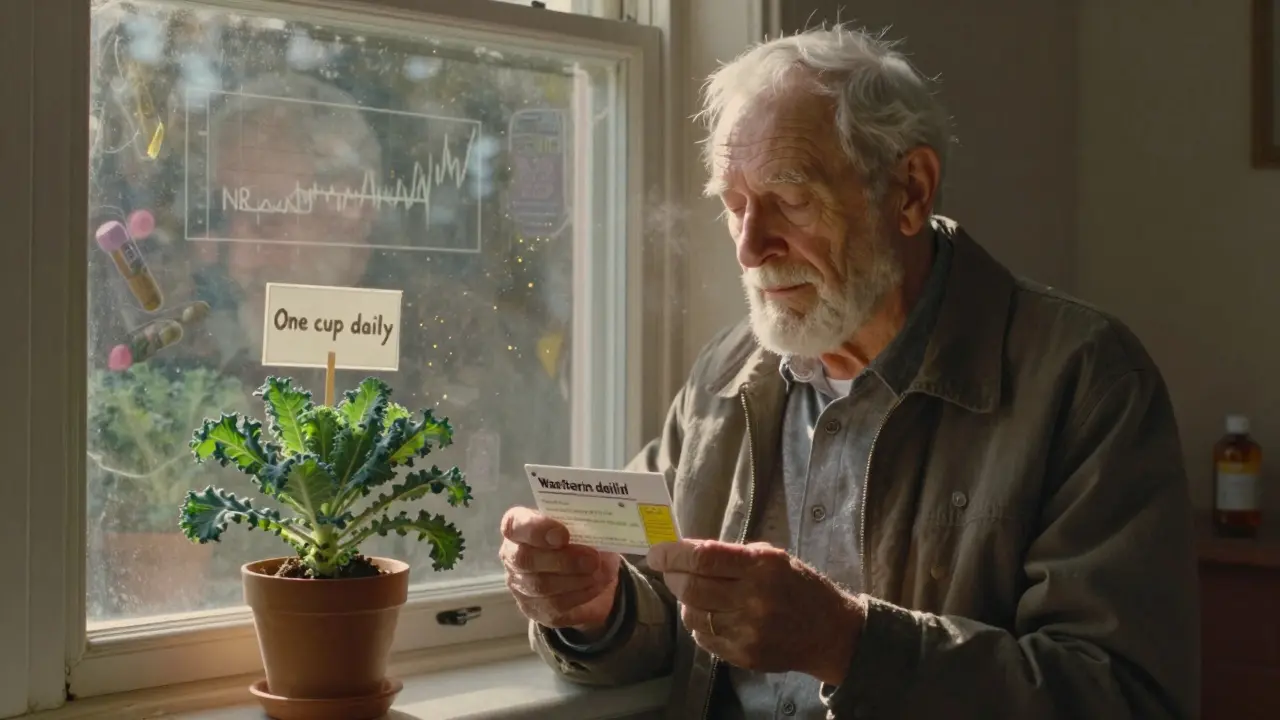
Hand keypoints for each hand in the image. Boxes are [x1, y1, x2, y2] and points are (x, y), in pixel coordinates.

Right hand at [500, 507, 621, 635]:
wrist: (583, 573)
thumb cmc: (576, 538)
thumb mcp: (581, 526)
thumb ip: (583, 527)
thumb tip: (599, 538)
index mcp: (518, 526)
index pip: (514, 525)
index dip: (536, 529)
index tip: (563, 534)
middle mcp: (512, 555)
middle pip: (526, 559)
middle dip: (562, 560)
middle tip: (592, 559)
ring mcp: (520, 584)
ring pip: (541, 585)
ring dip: (575, 579)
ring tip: (599, 572)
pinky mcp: (534, 608)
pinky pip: (555, 604)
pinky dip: (580, 594)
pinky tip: (596, 585)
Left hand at [647, 539, 864, 684]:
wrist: (830, 632)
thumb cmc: (800, 587)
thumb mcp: (773, 558)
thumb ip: (731, 555)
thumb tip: (686, 554)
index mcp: (762, 567)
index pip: (703, 557)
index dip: (672, 554)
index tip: (657, 552)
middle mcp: (753, 599)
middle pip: (690, 587)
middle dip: (672, 576)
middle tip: (669, 570)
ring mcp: (748, 631)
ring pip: (693, 615)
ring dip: (685, 601)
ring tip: (692, 593)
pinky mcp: (743, 655)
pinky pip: (704, 638)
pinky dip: (698, 623)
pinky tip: (709, 614)